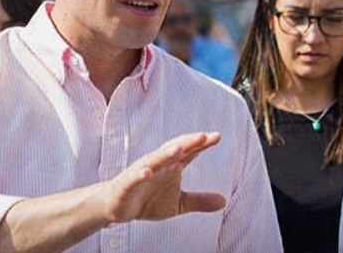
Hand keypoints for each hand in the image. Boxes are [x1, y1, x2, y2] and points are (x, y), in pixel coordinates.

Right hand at [100, 132, 225, 224]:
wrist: (117, 207)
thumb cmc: (148, 199)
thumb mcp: (178, 203)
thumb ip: (199, 200)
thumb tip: (225, 201)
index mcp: (171, 165)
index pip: (189, 151)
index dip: (202, 144)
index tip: (217, 136)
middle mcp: (158, 163)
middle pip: (174, 149)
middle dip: (188, 142)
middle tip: (203, 136)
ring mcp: (142, 171)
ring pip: (155, 160)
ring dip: (166, 153)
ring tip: (179, 148)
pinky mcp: (127, 183)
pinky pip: (134, 178)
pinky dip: (140, 174)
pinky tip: (148, 172)